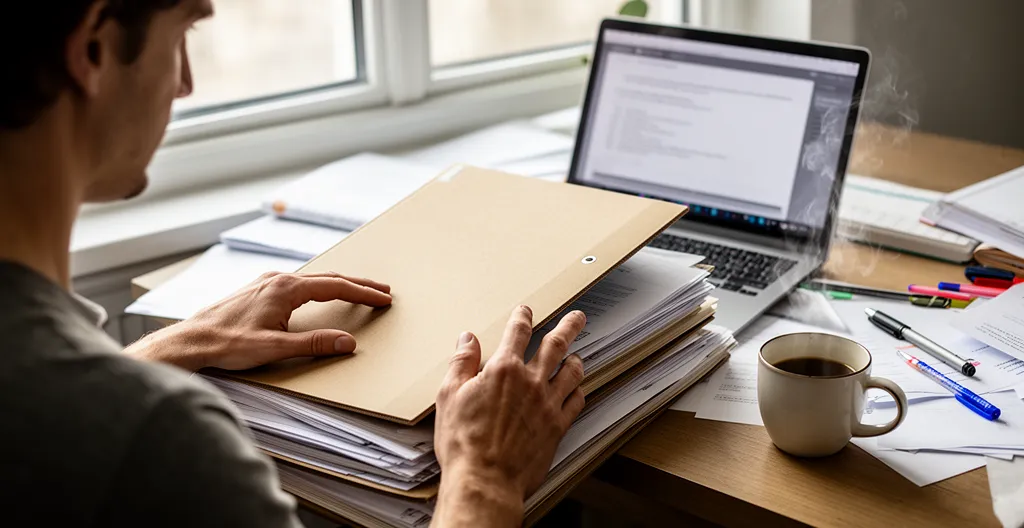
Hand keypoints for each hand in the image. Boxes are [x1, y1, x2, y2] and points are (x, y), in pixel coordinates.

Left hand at [125, 271, 391, 371]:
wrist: (190, 341)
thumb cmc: (227, 345)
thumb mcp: (274, 348)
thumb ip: (314, 344)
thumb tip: (348, 342)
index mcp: (286, 288)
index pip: (335, 286)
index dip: (363, 293)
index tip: (384, 298)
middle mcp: (277, 279)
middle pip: (328, 278)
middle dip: (357, 285)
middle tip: (383, 291)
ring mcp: (266, 282)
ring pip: (312, 280)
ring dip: (338, 285)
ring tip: (358, 292)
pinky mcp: (258, 290)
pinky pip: (298, 284)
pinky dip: (319, 288)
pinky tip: (319, 295)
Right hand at [431, 306, 586, 527]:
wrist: (485, 480)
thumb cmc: (464, 443)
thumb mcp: (449, 396)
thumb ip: (461, 363)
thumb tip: (467, 340)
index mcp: (503, 370)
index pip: (518, 332)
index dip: (523, 317)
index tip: (526, 311)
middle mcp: (531, 382)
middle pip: (556, 344)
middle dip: (568, 327)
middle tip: (577, 318)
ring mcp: (548, 404)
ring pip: (571, 372)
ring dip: (576, 360)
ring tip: (578, 356)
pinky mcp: (558, 426)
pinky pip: (576, 402)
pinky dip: (579, 392)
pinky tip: (577, 390)